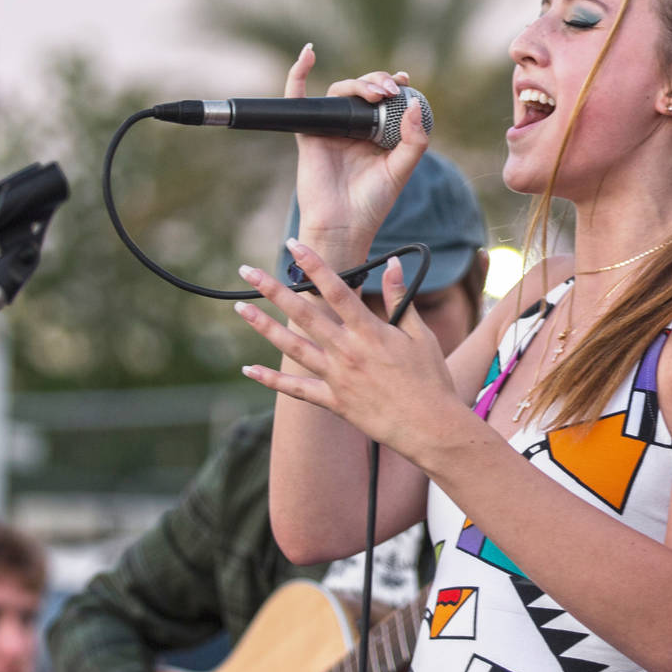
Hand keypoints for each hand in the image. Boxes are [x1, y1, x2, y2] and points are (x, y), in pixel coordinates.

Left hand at [235, 242, 458, 456]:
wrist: (430, 427)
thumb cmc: (430, 379)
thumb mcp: (420, 334)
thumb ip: (401, 298)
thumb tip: (393, 263)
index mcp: (370, 331)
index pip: (336, 290)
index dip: (313, 265)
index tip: (292, 245)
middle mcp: (348, 351)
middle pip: (303, 315)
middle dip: (273, 291)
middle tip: (247, 272)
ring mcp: (337, 378)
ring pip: (292, 348)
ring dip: (264, 327)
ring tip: (241, 309)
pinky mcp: (333, 402)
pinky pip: (296, 390)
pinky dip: (271, 380)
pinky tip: (248, 369)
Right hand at [285, 45, 428, 264]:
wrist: (344, 227)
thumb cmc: (372, 203)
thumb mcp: (402, 169)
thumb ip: (414, 140)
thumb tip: (414, 105)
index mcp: (376, 135)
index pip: (384, 100)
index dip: (394, 84)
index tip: (405, 81)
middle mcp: (353, 129)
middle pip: (362, 90)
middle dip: (378, 81)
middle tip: (392, 89)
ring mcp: (330, 130)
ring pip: (340, 91)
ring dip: (358, 83)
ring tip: (377, 92)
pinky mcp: (309, 134)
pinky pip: (298, 99)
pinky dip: (297, 73)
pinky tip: (308, 53)